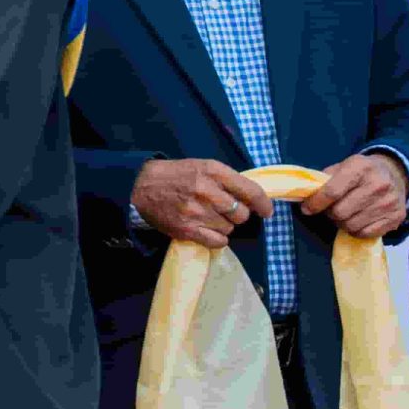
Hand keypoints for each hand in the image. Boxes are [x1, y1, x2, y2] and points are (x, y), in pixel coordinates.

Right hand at [130, 159, 274, 250]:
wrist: (141, 186)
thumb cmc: (177, 175)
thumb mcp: (203, 167)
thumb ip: (227, 180)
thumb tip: (252, 199)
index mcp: (214, 172)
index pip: (251, 191)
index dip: (263, 204)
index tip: (266, 211)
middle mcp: (207, 191)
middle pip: (241, 214)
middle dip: (238, 214)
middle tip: (225, 210)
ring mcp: (197, 212)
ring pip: (229, 228)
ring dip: (224, 225)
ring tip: (208, 217)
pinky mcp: (188, 230)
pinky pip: (218, 241)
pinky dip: (217, 238)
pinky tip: (208, 230)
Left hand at [301, 151, 408, 239]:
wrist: (395, 174)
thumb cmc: (361, 172)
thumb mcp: (343, 166)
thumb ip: (324, 180)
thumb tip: (306, 196)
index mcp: (360, 167)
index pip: (332, 192)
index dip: (315, 203)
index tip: (307, 209)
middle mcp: (378, 184)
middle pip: (340, 212)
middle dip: (329, 213)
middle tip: (330, 209)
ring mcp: (389, 202)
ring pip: (351, 226)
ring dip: (342, 223)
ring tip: (345, 214)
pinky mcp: (396, 217)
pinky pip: (365, 234)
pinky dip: (356, 230)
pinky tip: (357, 219)